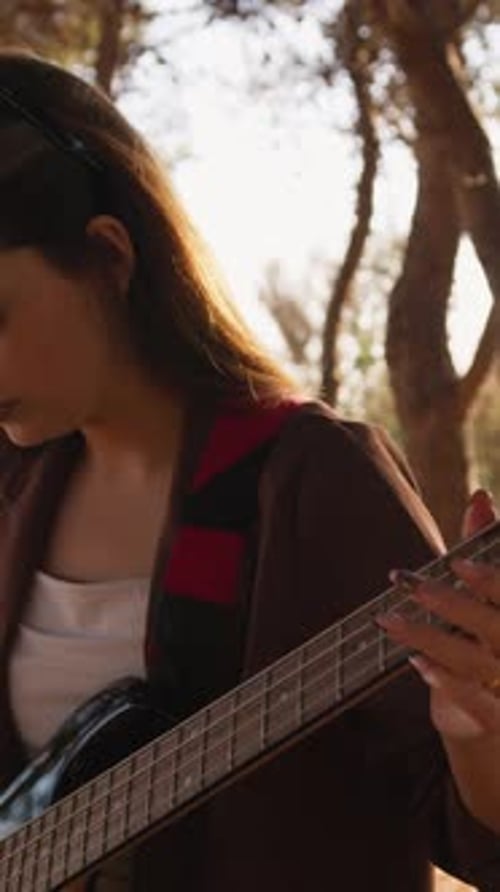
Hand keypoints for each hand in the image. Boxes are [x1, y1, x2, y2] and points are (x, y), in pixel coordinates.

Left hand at [378, 490, 499, 739]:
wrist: (498, 713)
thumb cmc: (491, 639)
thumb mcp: (489, 594)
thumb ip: (487, 546)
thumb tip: (480, 496)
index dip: (489, 580)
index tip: (455, 562)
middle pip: (493, 625)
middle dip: (448, 602)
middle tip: (405, 582)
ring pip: (473, 658)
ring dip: (427, 636)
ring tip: (389, 618)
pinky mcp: (498, 718)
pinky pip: (474, 699)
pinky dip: (444, 680)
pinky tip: (415, 660)